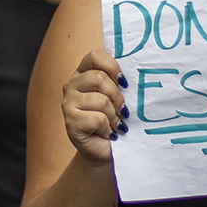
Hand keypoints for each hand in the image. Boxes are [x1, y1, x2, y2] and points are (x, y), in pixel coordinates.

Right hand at [61, 49, 124, 163]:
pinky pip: (98, 119)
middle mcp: (71, 85)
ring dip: (114, 116)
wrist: (106, 150)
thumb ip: (120, 80)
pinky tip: (106, 132)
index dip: (113, 67)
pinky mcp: (70, 122)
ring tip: (114, 123)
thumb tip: (138, 68)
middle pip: (100, 78)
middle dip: (117, 97)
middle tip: (121, 110)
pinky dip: (108, 128)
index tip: (124, 83)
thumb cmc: (115, 120)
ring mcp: (68, 103)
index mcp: (83, 73)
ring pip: (101, 101)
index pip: (95, 56)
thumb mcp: (119, 95)